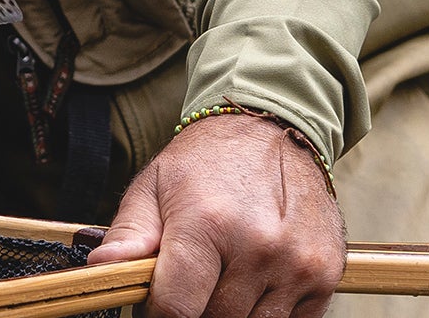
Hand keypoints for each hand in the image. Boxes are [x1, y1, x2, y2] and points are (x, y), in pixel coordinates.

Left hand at [88, 111, 345, 317]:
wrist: (274, 128)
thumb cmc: (205, 162)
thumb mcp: (155, 184)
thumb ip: (130, 233)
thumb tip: (102, 268)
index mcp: (207, 222)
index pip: (177, 309)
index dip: (159, 313)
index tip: (156, 302)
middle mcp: (258, 246)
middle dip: (196, 307)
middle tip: (191, 278)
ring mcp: (298, 264)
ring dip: (231, 310)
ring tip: (222, 274)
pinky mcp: (326, 276)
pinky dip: (266, 311)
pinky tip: (254, 280)